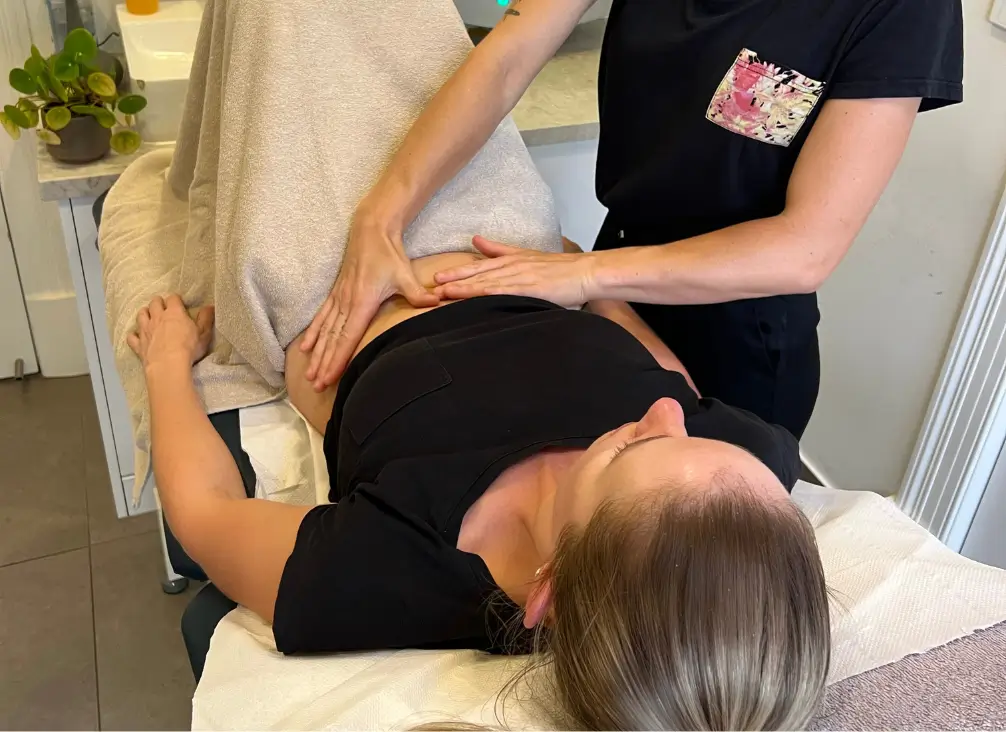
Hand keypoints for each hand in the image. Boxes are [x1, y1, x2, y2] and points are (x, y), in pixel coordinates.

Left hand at [127, 295, 213, 369]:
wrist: (168, 365)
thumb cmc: (188, 348)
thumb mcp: (203, 333)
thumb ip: (206, 319)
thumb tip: (210, 306)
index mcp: (174, 313)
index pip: (173, 298)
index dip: (176, 299)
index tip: (179, 304)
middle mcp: (157, 317)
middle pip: (154, 303)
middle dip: (158, 303)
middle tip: (163, 308)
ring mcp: (146, 330)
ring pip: (141, 315)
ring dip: (145, 313)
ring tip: (149, 316)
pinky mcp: (139, 344)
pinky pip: (132, 336)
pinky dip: (134, 335)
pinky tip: (137, 336)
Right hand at [300, 217, 438, 390]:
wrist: (371, 230)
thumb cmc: (389, 253)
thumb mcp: (405, 274)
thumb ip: (417, 293)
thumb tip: (436, 303)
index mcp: (361, 302)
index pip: (347, 337)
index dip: (337, 359)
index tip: (329, 377)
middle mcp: (346, 302)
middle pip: (333, 339)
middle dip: (324, 364)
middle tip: (316, 384)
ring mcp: (339, 298)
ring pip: (325, 331)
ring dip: (316, 354)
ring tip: (309, 374)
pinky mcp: (337, 293)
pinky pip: (322, 317)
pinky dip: (313, 333)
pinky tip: (305, 347)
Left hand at [433, 236, 598, 307]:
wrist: (586, 272)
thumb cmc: (562, 269)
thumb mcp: (527, 255)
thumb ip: (501, 250)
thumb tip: (477, 241)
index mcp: (512, 260)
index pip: (480, 267)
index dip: (458, 273)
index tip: (438, 277)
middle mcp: (512, 266)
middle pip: (477, 274)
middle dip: (453, 280)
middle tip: (431, 286)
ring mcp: (519, 277)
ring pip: (485, 283)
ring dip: (462, 288)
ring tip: (442, 293)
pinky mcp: (528, 288)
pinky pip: (501, 292)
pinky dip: (482, 294)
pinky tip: (469, 299)